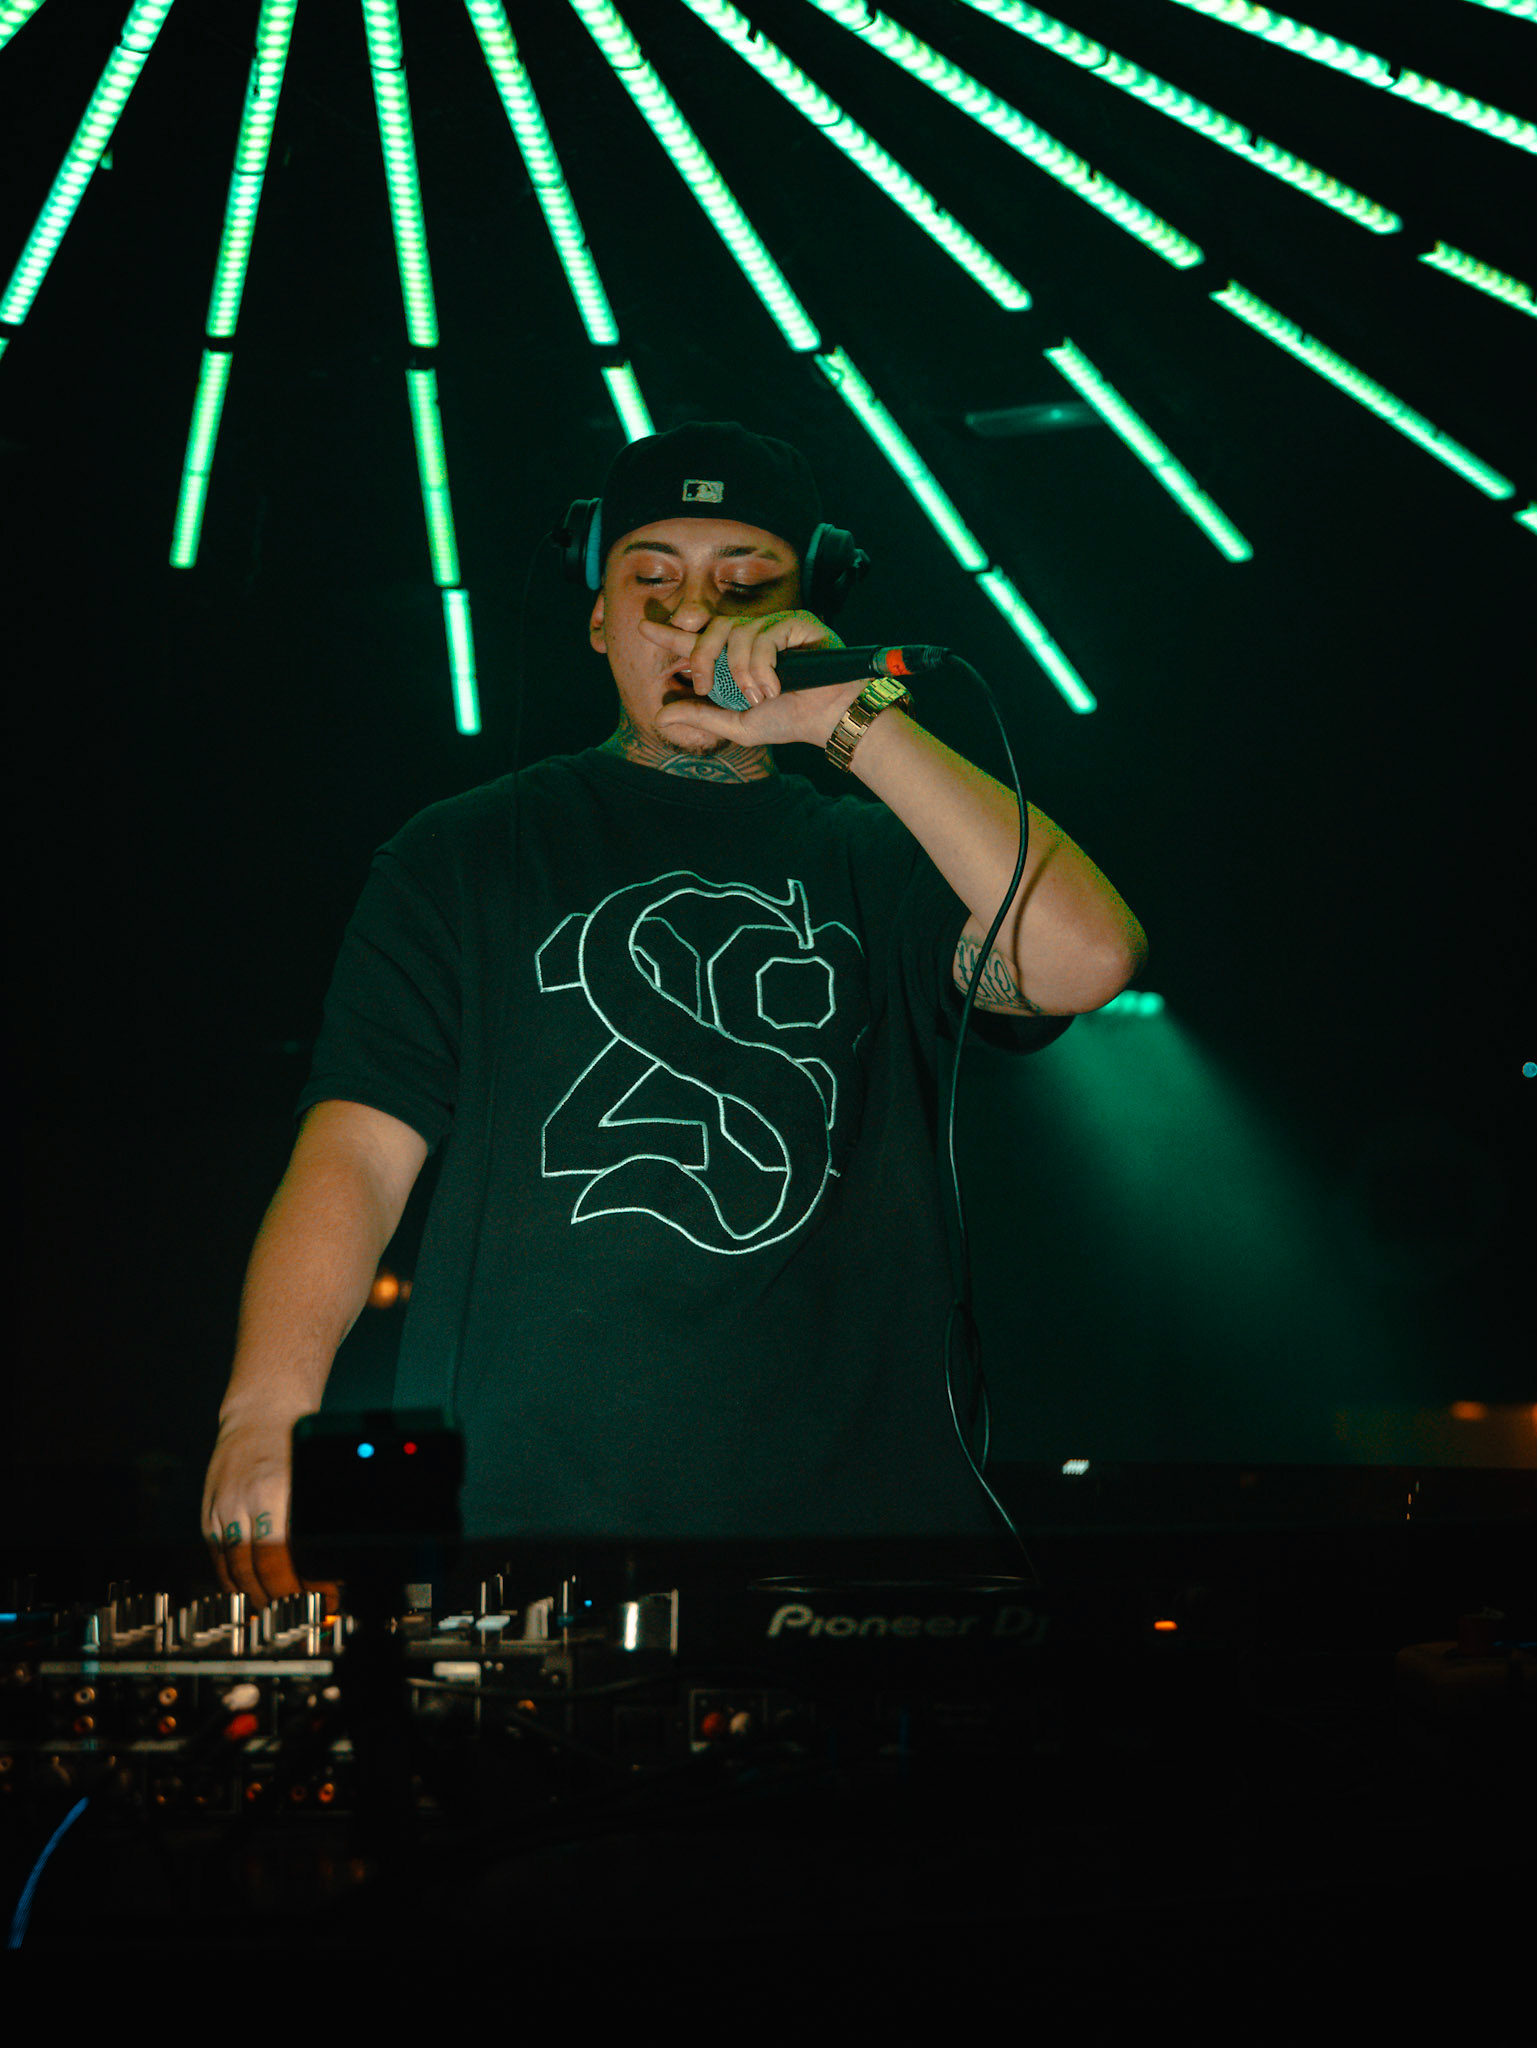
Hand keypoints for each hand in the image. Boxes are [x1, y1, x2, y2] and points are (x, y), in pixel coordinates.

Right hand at [200, 1406, 339, 1614]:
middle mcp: (244, 1501)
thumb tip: (330, 1558)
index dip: (302, 1585)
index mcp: (275, 1491)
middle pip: (256, 1568)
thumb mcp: (311, 1474)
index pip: (284, 1555)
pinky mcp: (209, 1511)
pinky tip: (248, 1592)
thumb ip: (314, 1516)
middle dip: (281, 1598)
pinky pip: (217, 1556)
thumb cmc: (293, 1439)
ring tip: (278, 1610)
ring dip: (255, 1596)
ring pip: (233, 1568)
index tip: (323, 1597)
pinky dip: (231, 1580)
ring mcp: (222, 1507)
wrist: (258, 1412)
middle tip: (303, 1612)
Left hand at [642, 609, 867, 750]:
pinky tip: (774, 686)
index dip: (671, 634)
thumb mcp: (737, 724)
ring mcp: (776, 626)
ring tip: (759, 696)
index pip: (700, 639)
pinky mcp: (797, 622)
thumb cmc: (789, 720)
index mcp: (737, 657)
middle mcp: (754, 636)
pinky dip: (763, 666)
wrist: (828, 720)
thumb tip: (660, 716)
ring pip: (739, 634)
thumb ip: (701, 717)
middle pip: (713, 628)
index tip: (643, 627)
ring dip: (742, 671)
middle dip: (702, 656)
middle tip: (704, 685)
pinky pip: (765, 635)